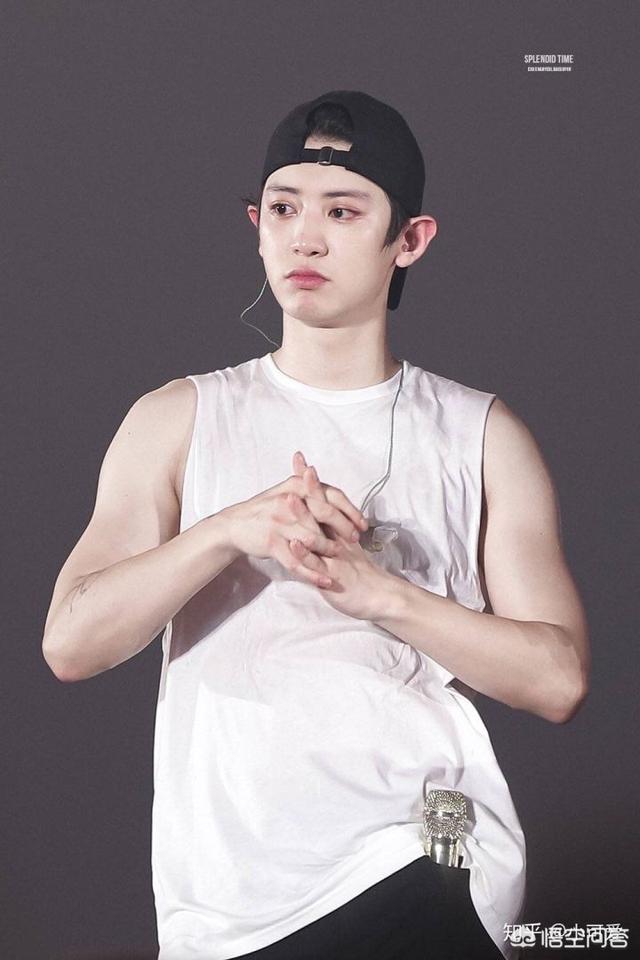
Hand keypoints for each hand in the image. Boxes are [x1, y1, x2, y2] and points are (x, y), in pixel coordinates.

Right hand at [221, 467, 367, 589]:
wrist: (235, 524)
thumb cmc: (266, 510)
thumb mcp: (287, 492)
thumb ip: (311, 491)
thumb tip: (336, 496)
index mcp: (296, 486)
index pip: (332, 495)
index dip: (350, 510)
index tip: (362, 523)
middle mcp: (289, 500)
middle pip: (325, 514)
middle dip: (344, 529)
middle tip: (356, 540)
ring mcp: (280, 522)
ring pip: (312, 538)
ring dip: (330, 550)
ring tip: (342, 559)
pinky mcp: (272, 542)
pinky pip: (296, 560)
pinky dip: (312, 573)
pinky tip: (325, 581)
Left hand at [287, 452, 394, 620]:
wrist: (380, 597)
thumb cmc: (360, 575)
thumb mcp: (346, 548)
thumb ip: (332, 532)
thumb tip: (320, 514)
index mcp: (339, 531)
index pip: (325, 500)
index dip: (313, 482)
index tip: (301, 461)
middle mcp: (337, 539)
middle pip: (323, 509)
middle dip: (311, 488)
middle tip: (302, 466)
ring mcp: (335, 557)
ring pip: (317, 533)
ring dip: (303, 515)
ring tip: (289, 498)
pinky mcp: (331, 577)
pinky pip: (316, 565)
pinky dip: (304, 553)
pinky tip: (292, 544)